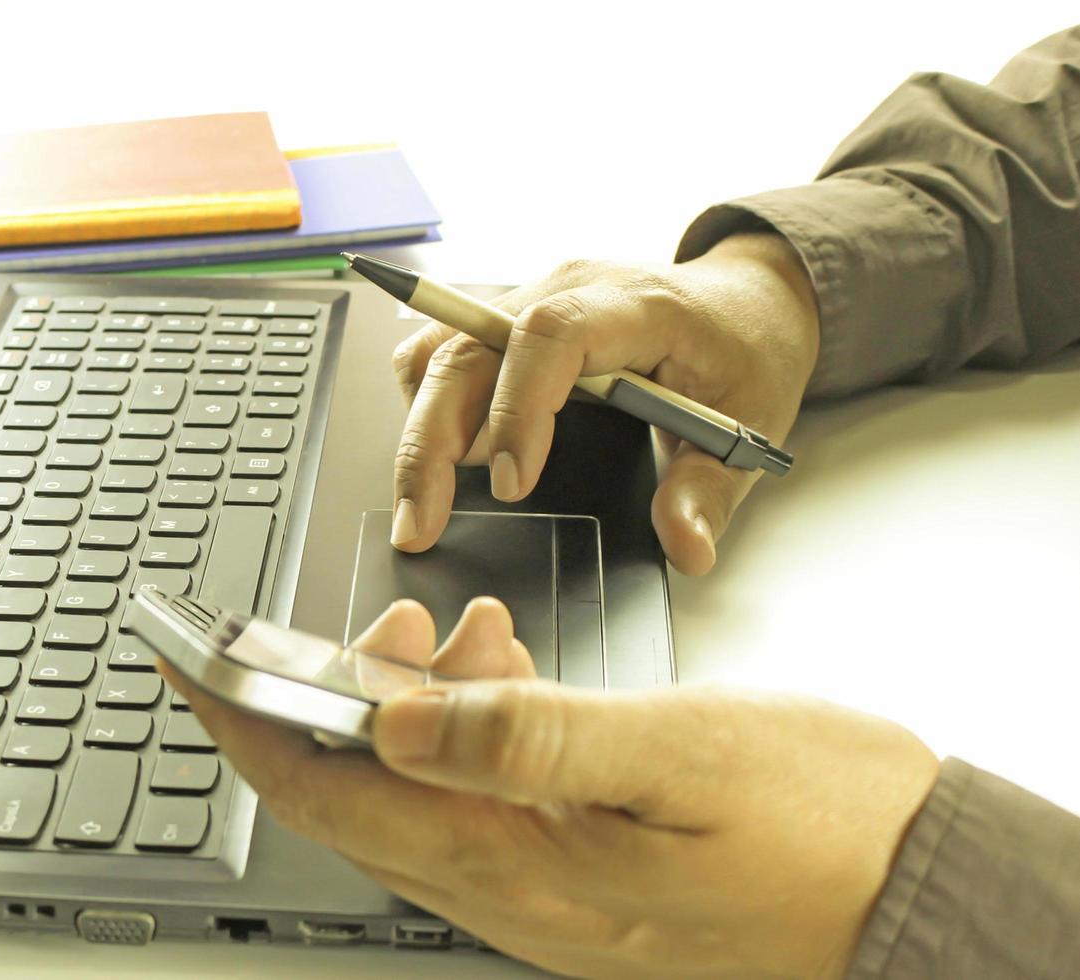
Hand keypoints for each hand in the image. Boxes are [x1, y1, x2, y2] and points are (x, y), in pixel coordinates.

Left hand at [167, 600, 937, 978]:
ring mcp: (542, 898)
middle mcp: (510, 896)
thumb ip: (526, 737)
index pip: (326, 792)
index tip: (188, 662)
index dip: (242, 723)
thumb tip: (394, 715)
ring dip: (411, 711)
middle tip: (365, 626)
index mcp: (516, 866)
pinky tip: (510, 677)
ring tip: (464, 635)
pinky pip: (479, 808)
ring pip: (417, 797)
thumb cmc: (824, 828)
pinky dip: (471, 734)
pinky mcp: (578, 881)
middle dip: (328, 703)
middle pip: (356, 798)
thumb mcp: (677, 753)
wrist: (924, 895)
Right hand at [389, 232, 819, 573]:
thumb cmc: (745, 351)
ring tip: (425, 502)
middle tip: (419, 522)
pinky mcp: (506, 316)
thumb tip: (685, 547)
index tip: (510, 484)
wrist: (743, 300)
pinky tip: (448, 457)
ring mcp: (530, 297)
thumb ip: (709, 490)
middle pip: (470, 346)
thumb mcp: (749, 425)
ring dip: (420, 426)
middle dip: (431, 440)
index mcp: (636, 305)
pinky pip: (441, 349)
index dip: (517, 407)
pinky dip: (428, 403)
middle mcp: (569, 288)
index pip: (551, 335)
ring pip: (440, 348)